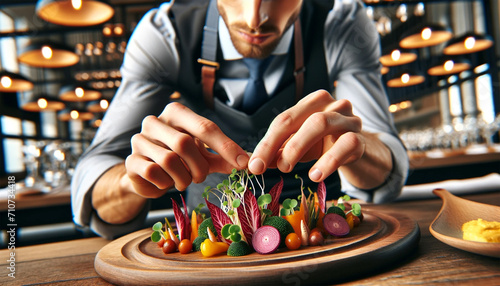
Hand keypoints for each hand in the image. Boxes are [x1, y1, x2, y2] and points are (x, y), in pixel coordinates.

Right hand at [125, 102, 248, 197]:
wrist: (147, 174)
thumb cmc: (181, 160)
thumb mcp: (204, 156)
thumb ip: (224, 157)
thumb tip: (250, 162)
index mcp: (176, 113)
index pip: (205, 127)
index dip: (226, 146)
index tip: (243, 163)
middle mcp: (155, 121)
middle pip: (185, 143)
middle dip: (199, 166)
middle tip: (201, 177)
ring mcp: (139, 139)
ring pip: (169, 160)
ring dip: (183, 177)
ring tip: (184, 180)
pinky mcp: (131, 160)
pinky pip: (154, 173)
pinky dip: (167, 183)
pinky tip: (167, 182)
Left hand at [248, 89, 364, 181]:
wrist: (361, 153)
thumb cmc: (325, 145)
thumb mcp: (299, 147)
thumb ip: (278, 152)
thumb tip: (254, 164)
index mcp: (312, 103)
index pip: (283, 120)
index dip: (266, 143)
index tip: (253, 166)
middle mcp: (330, 104)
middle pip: (298, 118)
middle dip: (277, 143)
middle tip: (266, 167)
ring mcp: (348, 119)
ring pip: (320, 123)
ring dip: (298, 146)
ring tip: (286, 169)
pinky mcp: (361, 138)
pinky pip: (346, 144)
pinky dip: (328, 160)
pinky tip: (315, 175)